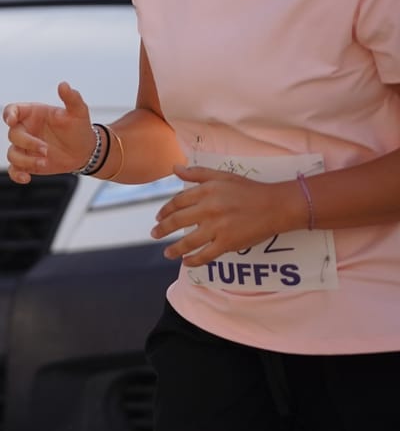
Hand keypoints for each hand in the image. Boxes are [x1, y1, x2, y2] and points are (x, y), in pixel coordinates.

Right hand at [2, 82, 97, 183]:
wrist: (85, 151)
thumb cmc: (79, 128)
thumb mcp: (79, 112)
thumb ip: (71, 98)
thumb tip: (64, 85)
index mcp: (32, 114)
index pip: (11, 110)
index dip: (8, 115)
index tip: (12, 120)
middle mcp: (25, 130)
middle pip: (12, 135)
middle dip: (28, 143)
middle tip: (47, 150)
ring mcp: (24, 147)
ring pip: (12, 154)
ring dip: (26, 160)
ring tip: (45, 162)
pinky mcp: (27, 163)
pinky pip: (14, 170)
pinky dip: (16, 175)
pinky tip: (27, 178)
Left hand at [151, 165, 301, 265]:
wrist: (276, 206)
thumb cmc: (249, 189)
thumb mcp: (222, 176)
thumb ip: (197, 173)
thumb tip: (174, 168)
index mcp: (205, 192)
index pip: (177, 202)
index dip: (165, 211)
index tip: (159, 217)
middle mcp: (207, 209)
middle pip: (177, 221)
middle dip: (162, 229)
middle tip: (154, 234)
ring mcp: (217, 228)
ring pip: (188, 241)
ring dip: (174, 248)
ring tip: (167, 253)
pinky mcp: (228, 243)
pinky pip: (206, 255)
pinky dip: (194, 260)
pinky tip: (186, 262)